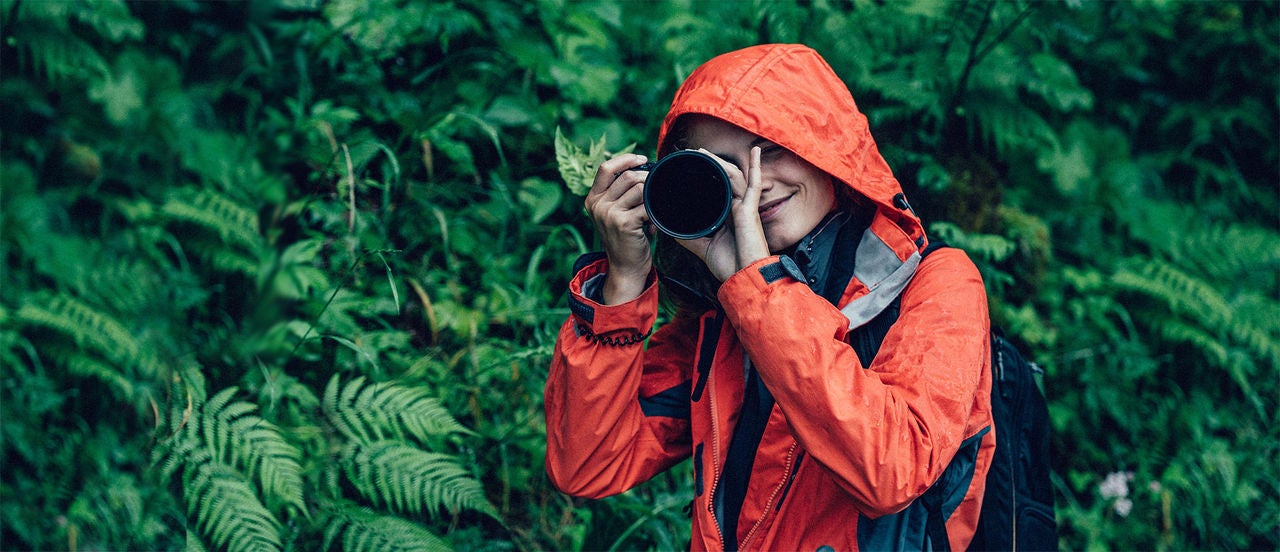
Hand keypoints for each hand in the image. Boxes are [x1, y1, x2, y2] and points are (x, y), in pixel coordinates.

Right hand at [585, 153, 652, 303]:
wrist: (625, 269)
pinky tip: (653, 224)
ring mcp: (609, 214)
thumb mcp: (614, 214)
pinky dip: (655, 212)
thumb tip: (642, 169)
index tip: (641, 159)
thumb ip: (620, 194)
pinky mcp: (623, 223)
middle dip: (647, 179)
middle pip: (627, 176)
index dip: (625, 159)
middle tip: (655, 191)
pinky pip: (647, 205)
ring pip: (639, 188)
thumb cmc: (625, 239)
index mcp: (593, 199)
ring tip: (652, 212)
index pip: (606, 168)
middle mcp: (598, 205)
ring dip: (652, 196)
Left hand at [676, 147, 769, 281]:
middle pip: (723, 178)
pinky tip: (755, 151)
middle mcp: (736, 208)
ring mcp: (745, 207)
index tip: (688, 167)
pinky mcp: (751, 210)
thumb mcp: (702, 247)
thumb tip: (668, 227)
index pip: (715, 189)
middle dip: (709, 164)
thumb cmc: (729, 266)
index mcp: (726, 215)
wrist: (743, 278)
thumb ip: (688, 236)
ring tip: (703, 152)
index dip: (704, 176)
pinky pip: (754, 184)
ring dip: (719, 162)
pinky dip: (755, 166)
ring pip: (733, 177)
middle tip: (692, 153)